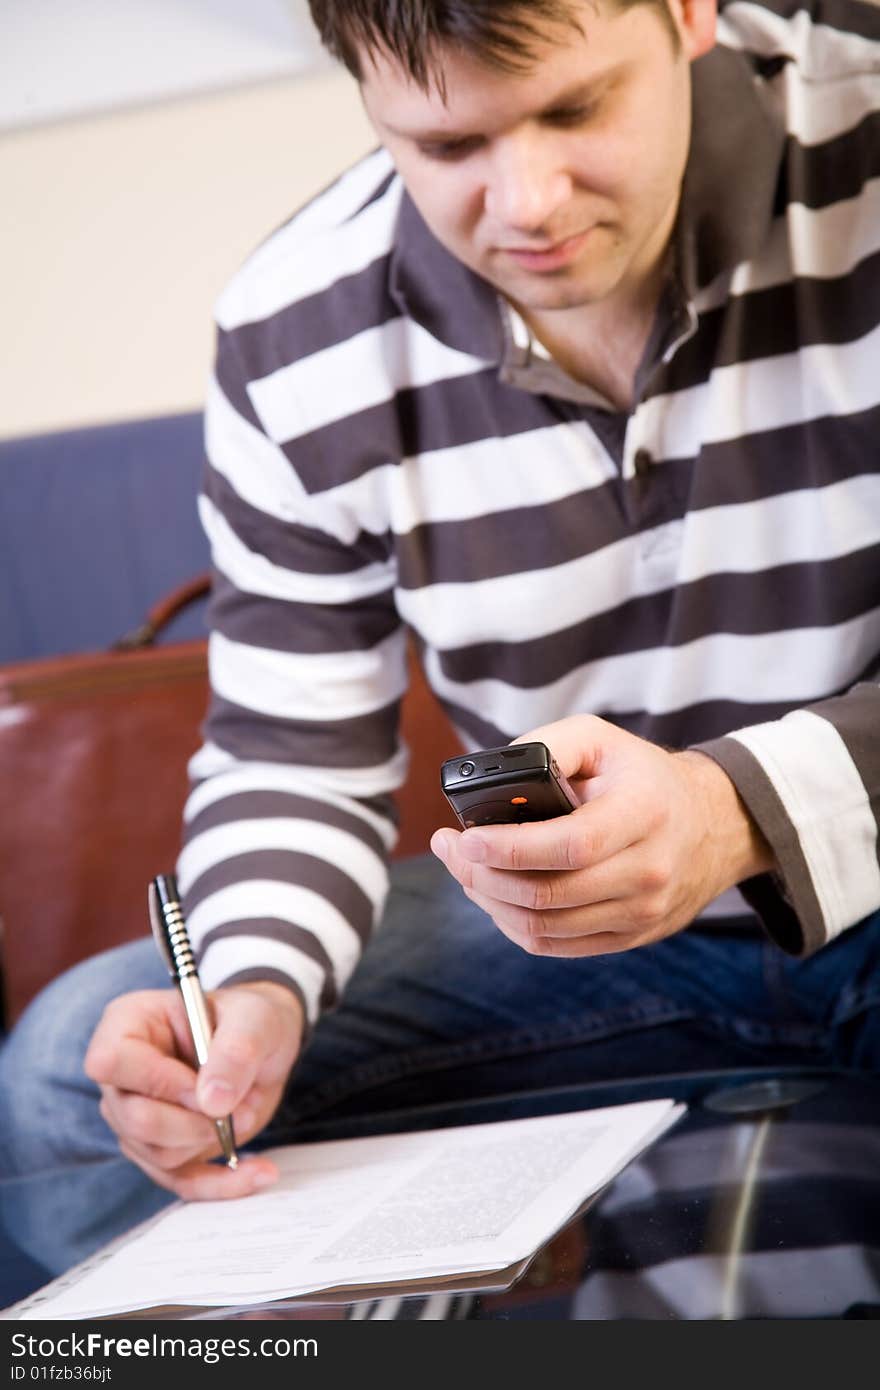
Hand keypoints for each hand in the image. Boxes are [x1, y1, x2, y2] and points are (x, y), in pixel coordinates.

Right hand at [84, 980, 303, 1198]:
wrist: (264, 1049)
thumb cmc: (251, 1020)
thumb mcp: (255, 1019)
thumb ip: (236, 1050)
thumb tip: (213, 1102)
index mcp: (128, 1023)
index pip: (109, 1061)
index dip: (157, 1083)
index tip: (206, 1090)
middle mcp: (122, 1074)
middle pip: (132, 1118)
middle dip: (191, 1123)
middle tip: (239, 1108)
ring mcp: (135, 1115)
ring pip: (156, 1152)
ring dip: (210, 1140)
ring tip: (248, 1111)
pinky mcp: (160, 1148)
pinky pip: (178, 1181)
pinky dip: (220, 1183)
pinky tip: (258, 1172)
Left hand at [431, 715, 773, 958]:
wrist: (714, 824)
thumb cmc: (642, 776)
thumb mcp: (602, 739)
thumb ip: (550, 746)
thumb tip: (493, 774)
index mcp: (645, 813)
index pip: (571, 845)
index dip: (510, 849)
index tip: (465, 838)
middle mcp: (649, 870)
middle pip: (549, 894)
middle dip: (482, 876)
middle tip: (449, 849)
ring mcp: (643, 912)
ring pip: (545, 927)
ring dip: (490, 902)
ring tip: (465, 870)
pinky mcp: (631, 937)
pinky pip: (556, 945)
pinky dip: (513, 923)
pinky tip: (494, 895)